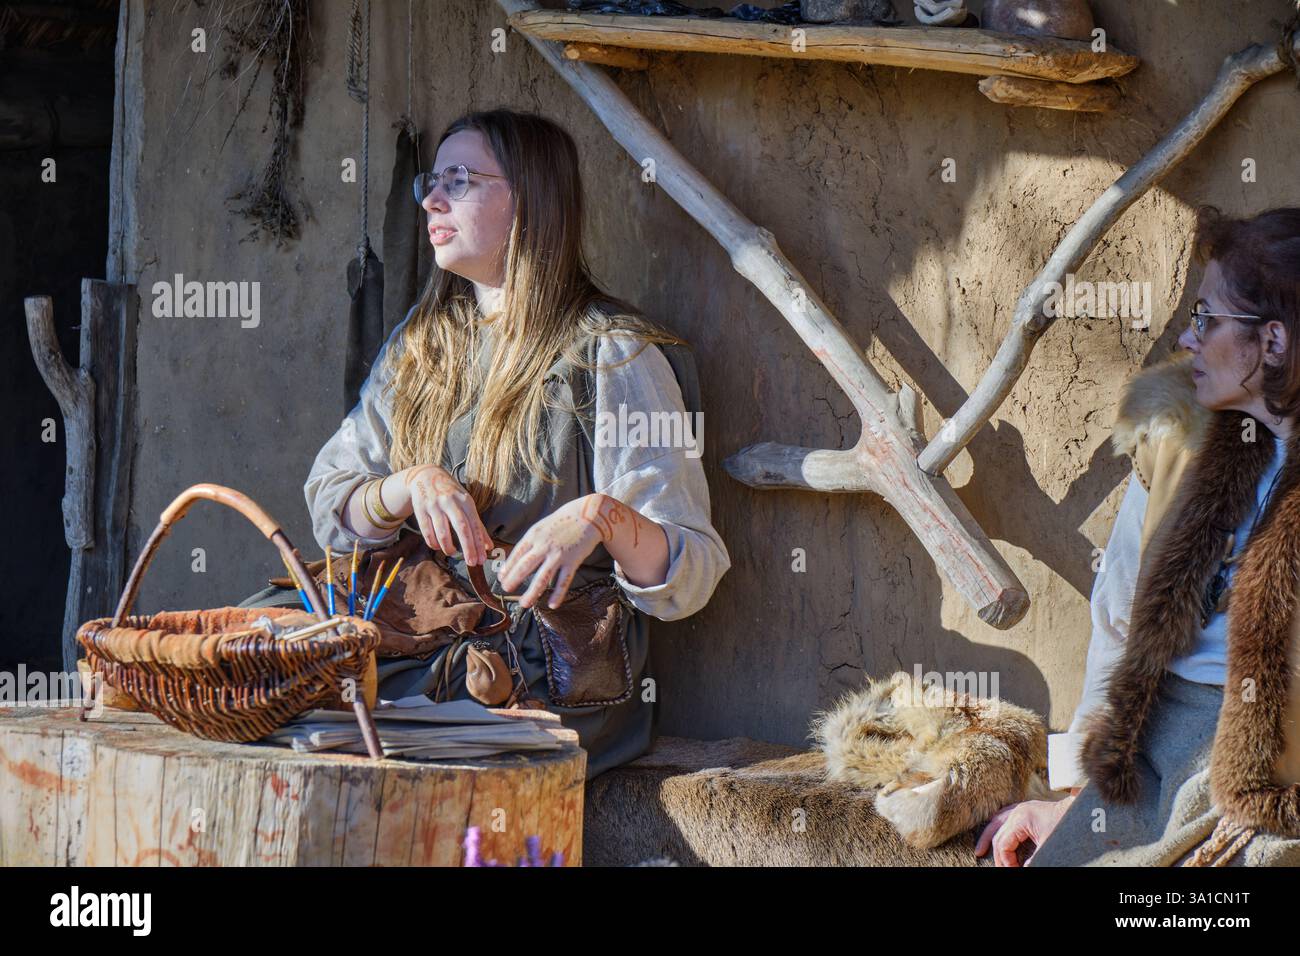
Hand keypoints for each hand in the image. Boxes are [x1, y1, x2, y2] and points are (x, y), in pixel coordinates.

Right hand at [400, 464, 491, 565]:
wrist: (426, 476)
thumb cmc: (451, 493)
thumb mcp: (466, 504)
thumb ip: (478, 525)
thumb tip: (488, 546)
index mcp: (465, 500)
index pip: (475, 525)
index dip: (479, 543)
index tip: (482, 558)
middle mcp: (451, 501)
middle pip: (462, 528)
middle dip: (468, 547)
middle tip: (472, 562)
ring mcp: (435, 505)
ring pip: (442, 532)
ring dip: (448, 546)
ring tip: (452, 552)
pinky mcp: (421, 509)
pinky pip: (427, 531)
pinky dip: (433, 542)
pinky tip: (437, 547)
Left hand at [497, 494, 607, 608]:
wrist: (588, 514)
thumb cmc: (562, 520)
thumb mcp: (541, 527)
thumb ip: (530, 542)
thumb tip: (517, 558)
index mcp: (534, 535)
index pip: (516, 554)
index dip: (508, 568)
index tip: (501, 578)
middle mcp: (544, 546)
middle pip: (525, 567)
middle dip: (513, 580)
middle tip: (506, 590)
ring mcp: (558, 555)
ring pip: (542, 578)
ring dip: (532, 593)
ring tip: (524, 603)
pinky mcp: (573, 561)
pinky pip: (563, 581)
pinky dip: (558, 594)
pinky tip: (552, 604)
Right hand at [975, 796, 1073, 866]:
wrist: (1077, 809)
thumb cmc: (1064, 825)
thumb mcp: (1048, 846)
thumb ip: (1034, 859)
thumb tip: (1023, 868)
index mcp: (1020, 819)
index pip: (1003, 843)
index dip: (1005, 860)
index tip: (1013, 869)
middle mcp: (1016, 812)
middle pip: (997, 834)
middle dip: (997, 854)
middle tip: (999, 868)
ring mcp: (1020, 808)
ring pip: (995, 822)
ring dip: (988, 837)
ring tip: (981, 849)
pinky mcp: (1025, 809)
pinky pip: (1003, 816)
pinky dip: (997, 826)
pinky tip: (993, 831)